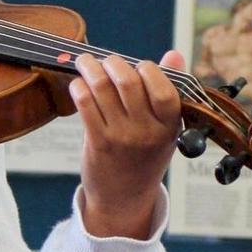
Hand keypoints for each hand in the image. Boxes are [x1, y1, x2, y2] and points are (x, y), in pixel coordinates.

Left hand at [72, 50, 184, 238]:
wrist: (125, 197)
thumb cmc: (144, 156)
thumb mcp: (164, 128)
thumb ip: (167, 91)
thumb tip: (174, 54)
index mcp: (169, 125)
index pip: (164, 89)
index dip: (149, 69)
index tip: (139, 65)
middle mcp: (147, 131)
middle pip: (128, 82)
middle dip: (113, 63)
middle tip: (105, 60)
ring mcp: (121, 137)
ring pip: (103, 88)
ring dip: (90, 68)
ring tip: (85, 62)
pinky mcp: (97, 142)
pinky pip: (85, 104)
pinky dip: (78, 87)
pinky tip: (77, 83)